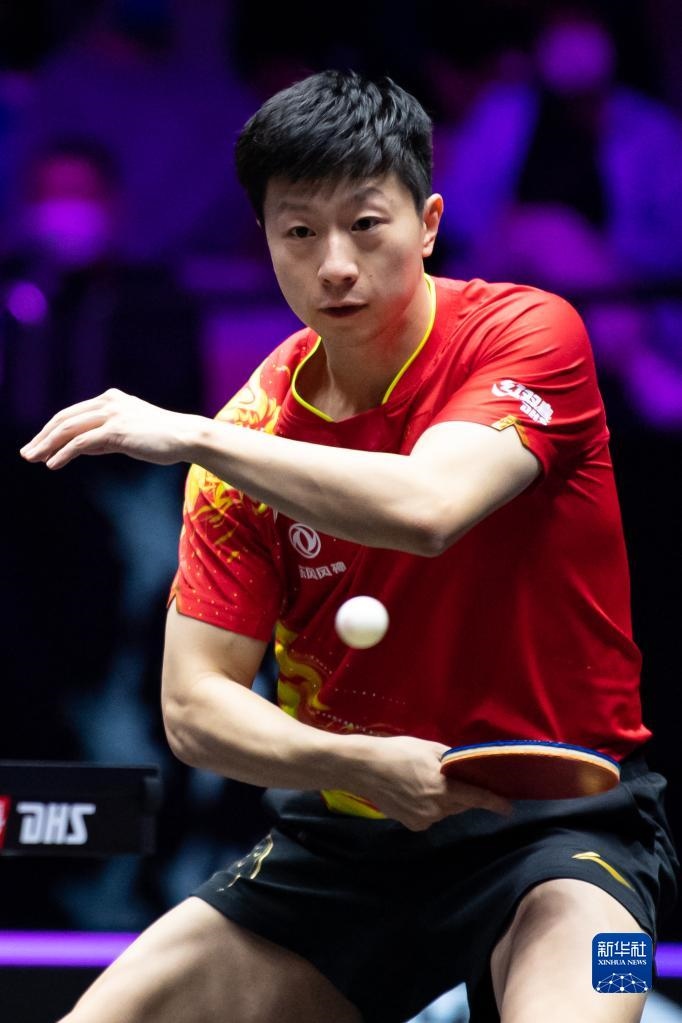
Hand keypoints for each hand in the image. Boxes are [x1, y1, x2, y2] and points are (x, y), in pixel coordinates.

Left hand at [20, 389, 202, 468]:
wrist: (186, 437)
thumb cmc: (163, 438)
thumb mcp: (129, 434)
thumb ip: (104, 438)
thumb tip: (79, 448)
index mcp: (111, 399)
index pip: (73, 413)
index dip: (52, 429)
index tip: (39, 444)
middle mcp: (109, 402)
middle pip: (65, 418)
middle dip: (43, 436)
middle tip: (27, 452)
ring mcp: (112, 415)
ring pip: (68, 429)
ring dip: (47, 445)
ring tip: (33, 458)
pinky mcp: (116, 430)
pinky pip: (81, 442)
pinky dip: (63, 453)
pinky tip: (52, 464)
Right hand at [354, 735, 512, 830]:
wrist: (363, 768)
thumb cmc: (397, 752)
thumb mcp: (428, 748)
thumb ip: (451, 760)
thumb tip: (466, 766)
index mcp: (442, 788)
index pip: (476, 798)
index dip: (495, 803)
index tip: (508, 808)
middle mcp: (436, 809)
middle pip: (461, 804)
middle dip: (461, 793)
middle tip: (448, 776)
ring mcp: (423, 819)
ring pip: (445, 811)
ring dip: (444, 799)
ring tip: (423, 780)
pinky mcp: (412, 825)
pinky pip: (430, 815)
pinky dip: (429, 806)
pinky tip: (413, 792)